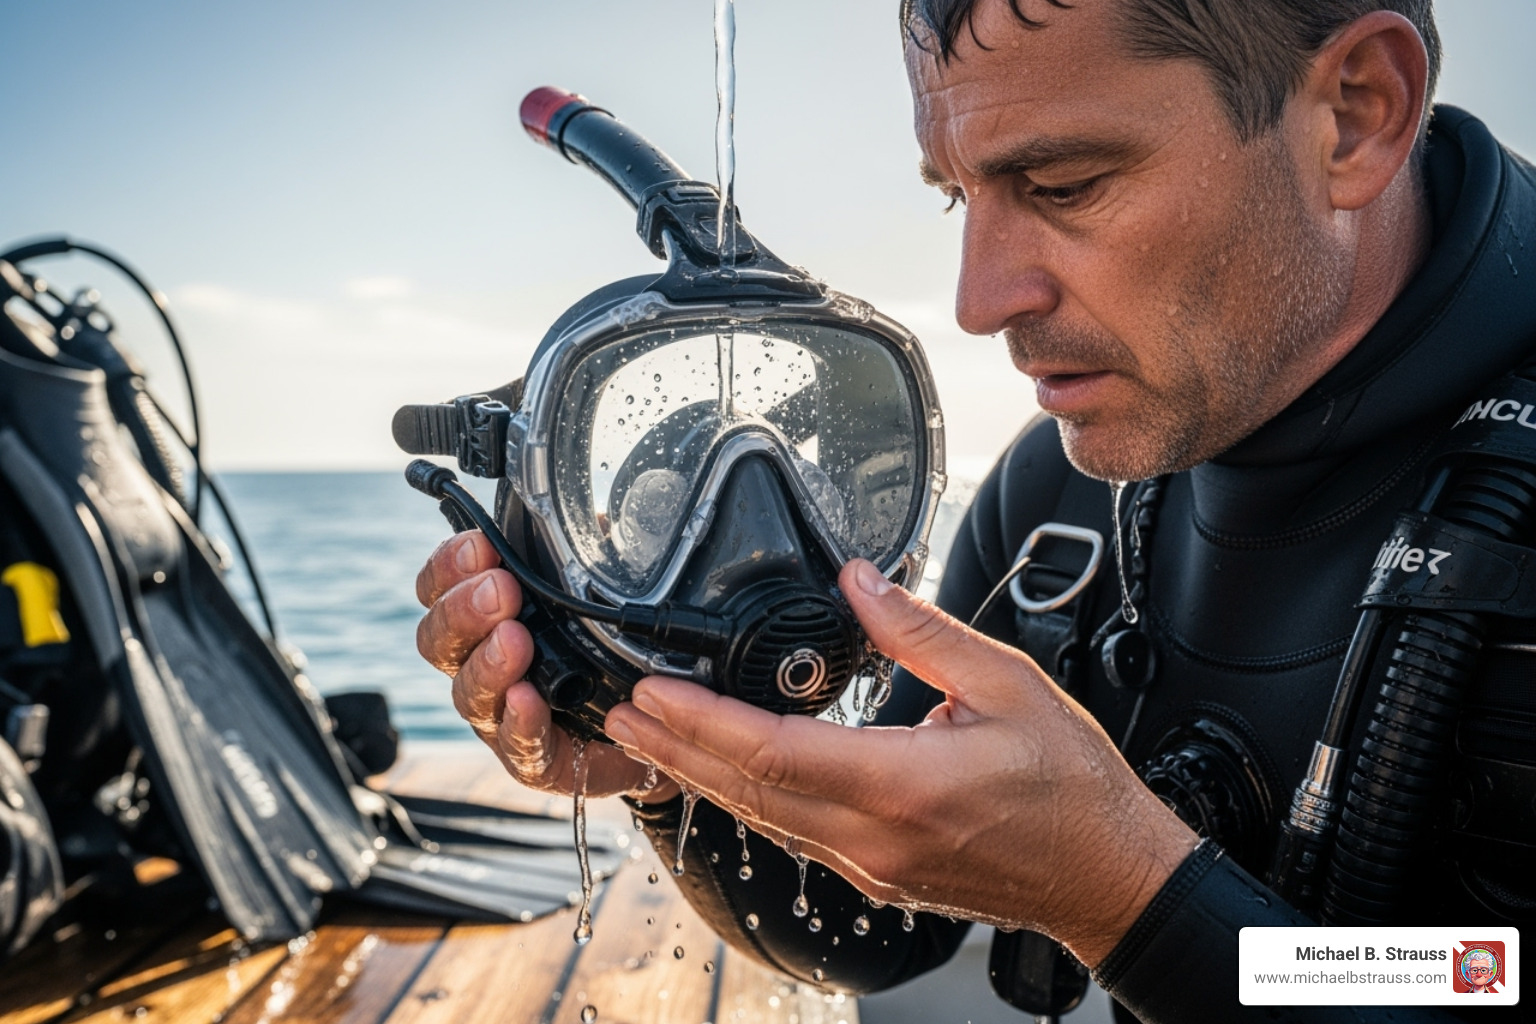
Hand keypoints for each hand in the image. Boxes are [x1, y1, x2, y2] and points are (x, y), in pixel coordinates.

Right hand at [415, 530, 679, 800]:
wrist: (655, 723)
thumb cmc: (615, 647)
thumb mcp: (601, 588)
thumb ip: (587, 554)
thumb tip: (597, 512)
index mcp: (487, 620)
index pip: (440, 589)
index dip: (449, 566)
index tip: (480, 544)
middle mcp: (482, 666)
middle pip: (440, 640)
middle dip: (465, 610)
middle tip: (500, 589)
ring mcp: (500, 716)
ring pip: (468, 692)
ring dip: (489, 662)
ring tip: (515, 639)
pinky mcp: (533, 759)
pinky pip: (516, 743)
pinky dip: (520, 719)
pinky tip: (528, 698)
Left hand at [603, 558, 1197, 965]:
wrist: (1104, 874)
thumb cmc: (1070, 786)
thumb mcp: (1006, 683)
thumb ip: (921, 631)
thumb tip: (858, 580)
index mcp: (902, 784)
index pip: (771, 751)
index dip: (701, 720)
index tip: (652, 689)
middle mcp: (872, 836)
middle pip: (744, 790)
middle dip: (674, 748)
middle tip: (620, 712)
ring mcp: (868, 864)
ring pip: (759, 817)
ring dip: (697, 774)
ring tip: (648, 739)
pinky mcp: (875, 874)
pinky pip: (790, 832)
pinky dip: (742, 797)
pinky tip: (720, 775)